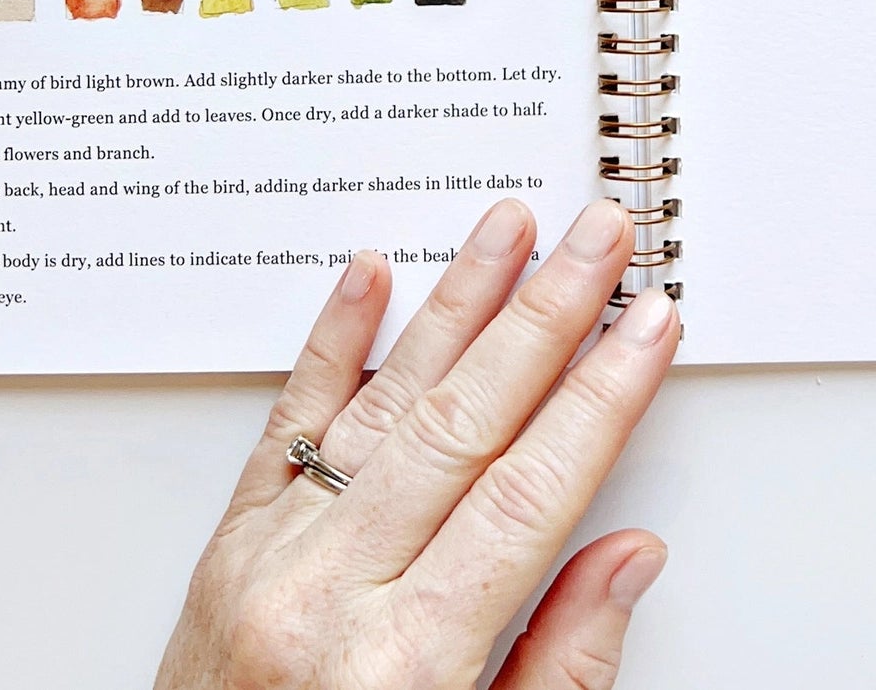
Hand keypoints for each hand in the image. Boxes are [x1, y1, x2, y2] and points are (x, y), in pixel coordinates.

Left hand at [155, 198, 678, 689]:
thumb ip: (562, 670)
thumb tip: (627, 556)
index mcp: (404, 667)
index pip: (529, 497)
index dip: (600, 399)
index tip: (647, 329)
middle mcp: (329, 597)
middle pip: (463, 423)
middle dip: (545, 315)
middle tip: (597, 240)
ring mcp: (270, 562)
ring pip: (384, 402)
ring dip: (458, 301)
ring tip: (508, 230)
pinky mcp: (228, 547)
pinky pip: (287, 424)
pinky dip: (331, 342)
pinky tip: (370, 275)